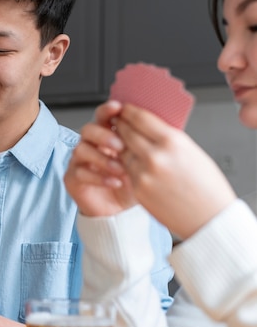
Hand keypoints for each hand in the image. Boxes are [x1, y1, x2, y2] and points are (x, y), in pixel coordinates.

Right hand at [64, 100, 137, 215]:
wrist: (121, 211)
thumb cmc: (132, 185)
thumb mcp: (144, 163)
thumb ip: (144, 144)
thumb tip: (157, 125)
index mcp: (107, 135)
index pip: (103, 116)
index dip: (108, 110)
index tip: (118, 107)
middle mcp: (90, 145)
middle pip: (88, 129)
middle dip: (104, 135)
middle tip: (120, 146)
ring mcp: (79, 160)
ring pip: (81, 149)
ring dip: (102, 158)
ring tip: (120, 169)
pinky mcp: (72, 177)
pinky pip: (80, 172)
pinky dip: (99, 177)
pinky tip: (115, 182)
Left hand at [114, 103, 236, 238]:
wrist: (208, 218)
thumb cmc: (206, 186)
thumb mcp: (192, 152)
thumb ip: (169, 139)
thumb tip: (151, 128)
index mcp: (172, 141)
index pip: (141, 118)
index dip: (129, 111)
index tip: (124, 108)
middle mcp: (155, 155)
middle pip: (126, 132)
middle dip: (120, 125)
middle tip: (116, 120)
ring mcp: (143, 173)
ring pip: (122, 151)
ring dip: (120, 145)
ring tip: (121, 141)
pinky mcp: (137, 189)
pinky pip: (126, 170)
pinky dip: (125, 163)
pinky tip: (128, 160)